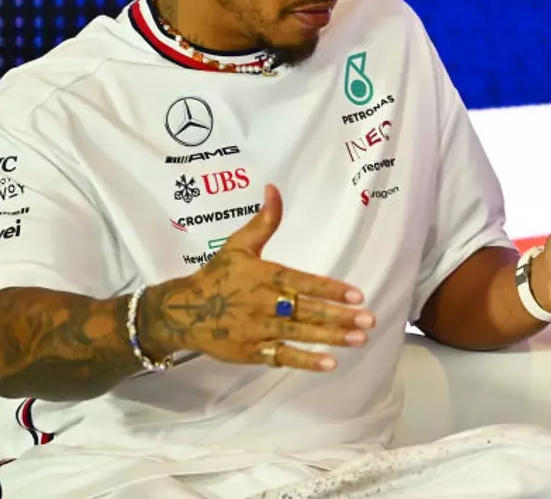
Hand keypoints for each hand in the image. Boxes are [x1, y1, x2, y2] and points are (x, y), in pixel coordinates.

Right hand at [139, 184, 375, 372]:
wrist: (182, 311)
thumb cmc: (217, 275)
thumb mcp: (238, 245)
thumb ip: (264, 221)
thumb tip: (274, 187)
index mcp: (264, 276)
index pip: (303, 282)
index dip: (330, 289)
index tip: (357, 294)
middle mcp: (264, 304)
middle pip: (306, 311)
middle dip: (339, 316)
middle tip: (369, 319)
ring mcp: (258, 330)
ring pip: (300, 334)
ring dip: (332, 337)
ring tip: (360, 338)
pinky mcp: (252, 352)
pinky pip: (282, 356)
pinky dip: (306, 361)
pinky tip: (329, 363)